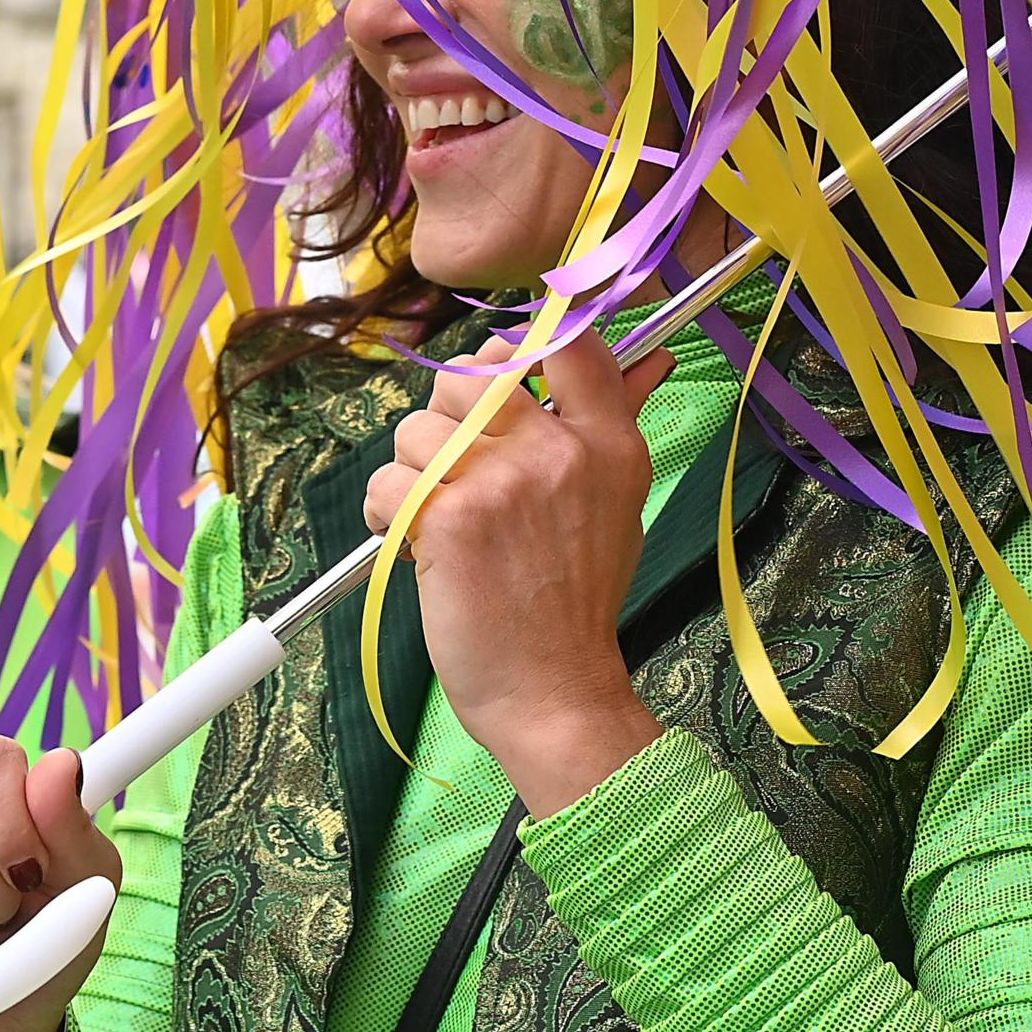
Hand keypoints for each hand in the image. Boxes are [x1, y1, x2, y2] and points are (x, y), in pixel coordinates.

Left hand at [361, 330, 673, 819]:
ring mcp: (502, 481)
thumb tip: (648, 357)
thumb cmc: (576, 603)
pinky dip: (383, 514)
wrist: (554, 691)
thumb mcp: (619, 506)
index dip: (519, 345)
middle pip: (471, 374)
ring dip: (411, 475)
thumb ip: (610, 428)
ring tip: (438, 522)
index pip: (567, 340)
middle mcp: (560, 451)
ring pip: (416, 430)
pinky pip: (387, 483)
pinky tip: (412, 545)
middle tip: (455, 469)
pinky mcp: (449, 518)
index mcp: (610, 443)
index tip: (500, 378)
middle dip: (445, 417)